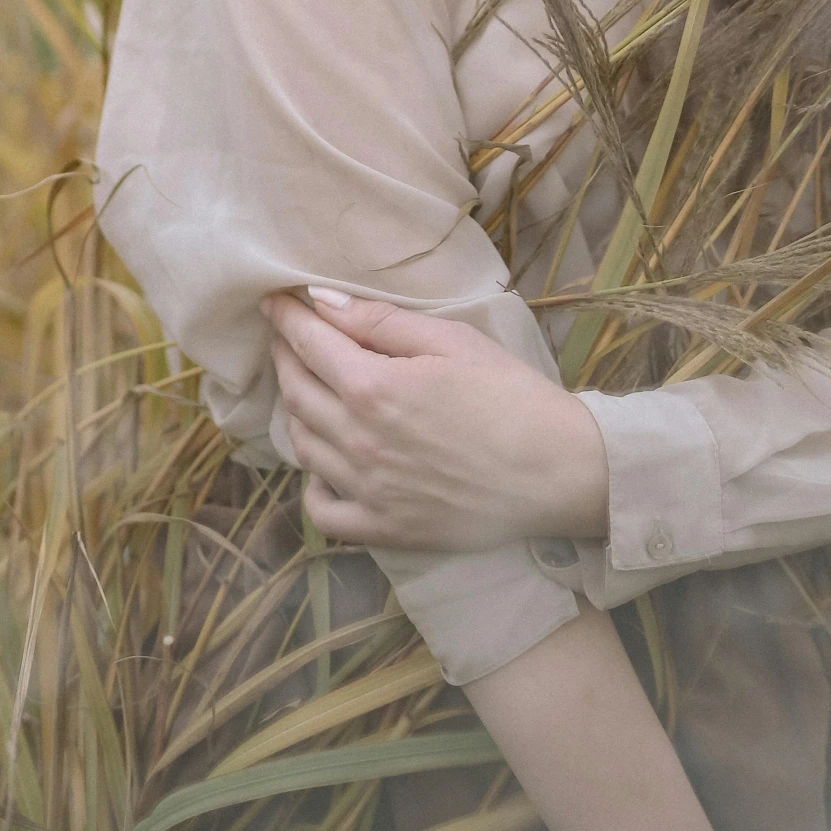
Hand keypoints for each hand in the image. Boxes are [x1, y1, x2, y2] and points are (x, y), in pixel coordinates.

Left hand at [263, 288, 609, 550]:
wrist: (556, 472)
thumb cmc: (511, 395)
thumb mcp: (453, 340)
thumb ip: (382, 321)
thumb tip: (322, 301)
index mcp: (374, 388)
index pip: (309, 344)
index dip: (287, 318)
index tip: (274, 301)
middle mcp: (358, 442)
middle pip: (297, 392)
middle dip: (285, 355)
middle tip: (286, 333)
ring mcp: (366, 491)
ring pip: (302, 445)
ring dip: (296, 409)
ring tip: (306, 385)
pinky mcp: (382, 529)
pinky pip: (322, 509)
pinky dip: (312, 482)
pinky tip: (324, 460)